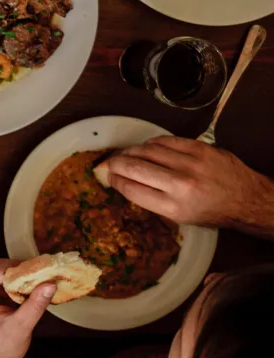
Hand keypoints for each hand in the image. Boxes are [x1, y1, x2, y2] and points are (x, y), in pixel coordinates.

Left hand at [0, 259, 54, 357]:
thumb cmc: (3, 348)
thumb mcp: (21, 327)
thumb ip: (35, 305)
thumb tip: (50, 283)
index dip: (17, 268)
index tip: (40, 269)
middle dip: (18, 269)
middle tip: (41, 272)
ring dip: (16, 272)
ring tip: (36, 277)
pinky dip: (11, 277)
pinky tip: (26, 283)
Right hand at [107, 136, 273, 233]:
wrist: (247, 199)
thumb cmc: (212, 212)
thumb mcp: (180, 216)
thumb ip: (151, 199)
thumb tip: (124, 181)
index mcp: (174, 206)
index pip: (131, 188)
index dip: (114, 180)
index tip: (109, 177)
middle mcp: (180, 184)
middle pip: (133, 167)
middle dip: (115, 163)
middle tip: (110, 163)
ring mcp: (190, 163)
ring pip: (146, 149)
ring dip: (131, 151)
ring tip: (127, 155)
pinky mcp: (198, 147)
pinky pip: (163, 140)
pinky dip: (150, 144)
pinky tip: (148, 148)